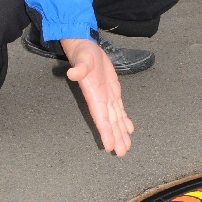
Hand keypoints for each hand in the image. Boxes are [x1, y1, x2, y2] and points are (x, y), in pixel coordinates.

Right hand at [61, 37, 133, 155]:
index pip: (101, 118)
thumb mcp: (82, 59)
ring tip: (126, 147)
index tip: (109, 146)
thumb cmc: (83, 54)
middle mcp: (101, 100)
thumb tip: (72, 74)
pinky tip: (129, 130)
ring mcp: (107, 97)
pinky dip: (124, 120)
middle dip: (115, 138)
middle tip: (122, 153)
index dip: (106, 132)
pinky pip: (119, 109)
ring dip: (121, 132)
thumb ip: (79, 68)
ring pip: (116, 119)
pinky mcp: (113, 92)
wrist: (86, 48)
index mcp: (94, 96)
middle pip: (110, 123)